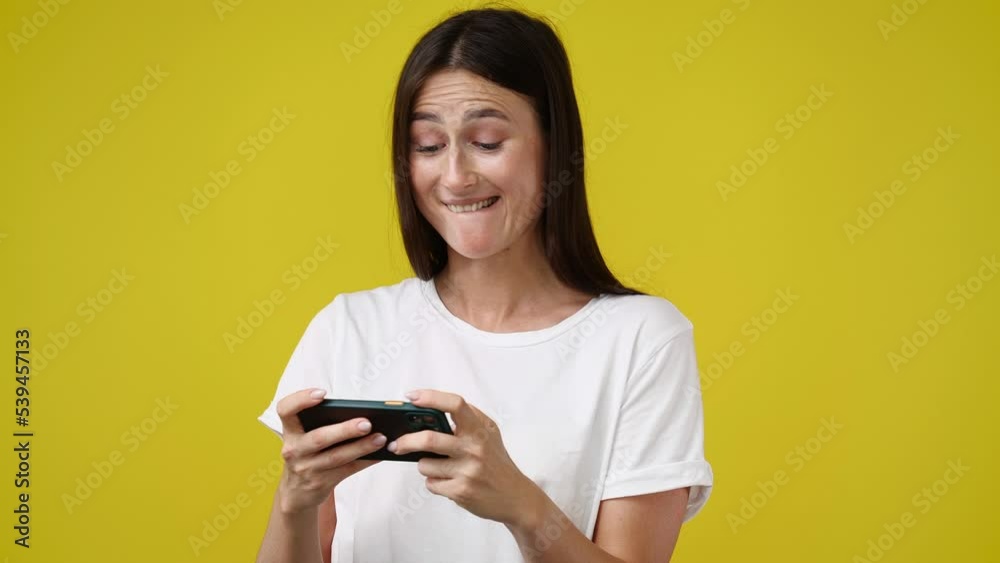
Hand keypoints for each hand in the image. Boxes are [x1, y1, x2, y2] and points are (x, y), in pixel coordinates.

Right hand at [274, 388, 385, 513]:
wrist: (296, 493)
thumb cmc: (307, 455)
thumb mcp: (303, 439)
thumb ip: (322, 424)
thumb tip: (361, 412)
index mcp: (290, 431)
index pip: (285, 410)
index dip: (301, 399)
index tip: (322, 394)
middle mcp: (294, 449)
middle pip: (319, 437)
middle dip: (344, 430)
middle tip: (366, 423)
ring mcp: (306, 468)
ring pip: (336, 457)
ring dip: (361, 447)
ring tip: (380, 438)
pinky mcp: (320, 483)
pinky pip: (347, 470)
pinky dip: (365, 461)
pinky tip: (379, 454)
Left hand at [389, 389, 542, 525]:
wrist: (515, 497)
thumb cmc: (497, 461)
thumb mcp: (490, 432)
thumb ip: (469, 417)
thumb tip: (433, 406)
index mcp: (479, 429)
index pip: (455, 404)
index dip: (431, 397)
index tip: (412, 397)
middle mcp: (474, 448)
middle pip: (429, 439)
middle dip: (407, 441)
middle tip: (397, 443)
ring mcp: (467, 471)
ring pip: (425, 465)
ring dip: (425, 465)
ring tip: (440, 467)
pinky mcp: (461, 491)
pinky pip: (431, 484)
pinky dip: (434, 482)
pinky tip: (449, 481)